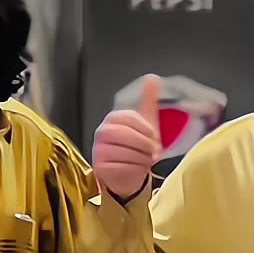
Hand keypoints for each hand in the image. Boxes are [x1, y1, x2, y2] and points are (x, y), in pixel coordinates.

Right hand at [93, 75, 161, 201]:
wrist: (130, 175)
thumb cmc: (138, 148)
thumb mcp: (146, 123)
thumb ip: (148, 101)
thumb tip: (152, 78)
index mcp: (113, 119)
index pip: (129, 118)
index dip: (145, 129)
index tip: (154, 137)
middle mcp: (102, 132)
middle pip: (124, 134)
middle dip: (143, 144)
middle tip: (152, 151)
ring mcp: (99, 150)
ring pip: (123, 151)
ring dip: (141, 158)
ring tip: (146, 160)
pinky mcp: (100, 167)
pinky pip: (120, 166)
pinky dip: (134, 169)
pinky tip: (138, 169)